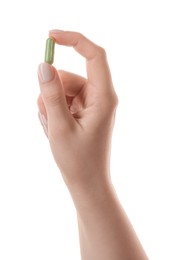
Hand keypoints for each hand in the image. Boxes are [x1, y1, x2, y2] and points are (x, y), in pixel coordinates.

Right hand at [37, 31, 117, 187]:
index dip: (73, 40)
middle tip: (46, 116)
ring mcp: (91, 104)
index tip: (50, 36)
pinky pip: (63, 101)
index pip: (94, 55)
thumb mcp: (60, 126)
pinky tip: (54, 130)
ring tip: (51, 129)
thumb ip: (51, 95)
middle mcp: (101, 97)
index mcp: (104, 97)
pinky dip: (54, 112)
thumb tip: (43, 66)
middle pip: (70, 76)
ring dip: (50, 105)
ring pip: (63, 89)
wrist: (88, 182)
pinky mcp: (84, 111)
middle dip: (51, 91)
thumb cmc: (78, 160)